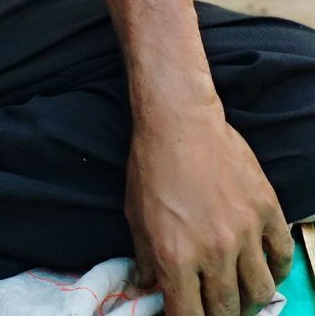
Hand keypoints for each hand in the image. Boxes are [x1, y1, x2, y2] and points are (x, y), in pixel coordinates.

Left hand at [125, 103, 294, 315]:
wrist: (179, 121)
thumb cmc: (151, 167)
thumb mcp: (136, 215)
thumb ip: (145, 258)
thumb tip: (147, 288)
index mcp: (175, 256)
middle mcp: (214, 251)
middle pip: (227, 310)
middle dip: (220, 315)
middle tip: (215, 308)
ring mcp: (244, 232)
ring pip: (260, 291)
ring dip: (249, 298)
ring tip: (240, 291)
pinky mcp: (266, 210)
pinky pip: (282, 256)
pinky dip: (276, 268)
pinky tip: (264, 266)